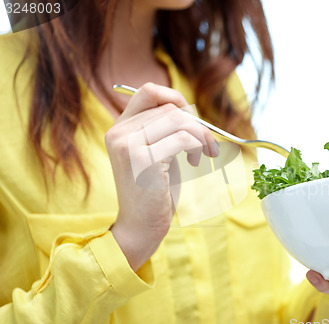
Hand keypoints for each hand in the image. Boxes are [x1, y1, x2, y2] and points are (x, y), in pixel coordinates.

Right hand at [105, 83, 217, 270]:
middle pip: (170, 107)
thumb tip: (190, 107)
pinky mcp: (143, 159)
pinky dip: (198, 146)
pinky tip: (197, 161)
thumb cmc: (154, 191)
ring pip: (179, 119)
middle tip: (208, 144)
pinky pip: (183, 137)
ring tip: (203, 154)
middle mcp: (119, 132)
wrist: (140, 225)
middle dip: (197, 123)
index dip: (174, 97)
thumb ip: (164, 129)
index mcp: (120, 128)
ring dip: (201, 135)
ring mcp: (128, 144)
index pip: (148, 91)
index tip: (192, 117)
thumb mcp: (157, 152)